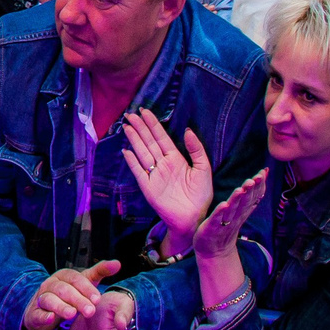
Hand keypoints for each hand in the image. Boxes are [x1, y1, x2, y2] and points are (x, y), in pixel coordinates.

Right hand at [23, 259, 121, 329]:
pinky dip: (43, 316)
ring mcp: (42, 298)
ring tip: (72, 314)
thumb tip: (118, 263)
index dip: (86, 288)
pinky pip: (38, 313)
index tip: (98, 299)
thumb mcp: (85, 281)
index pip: (75, 278)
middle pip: (64, 289)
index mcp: (64, 276)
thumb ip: (100, 271)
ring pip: (50, 299)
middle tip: (90, 311)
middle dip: (78, 300)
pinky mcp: (34, 313)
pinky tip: (50, 318)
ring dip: (61, 307)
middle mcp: (51, 284)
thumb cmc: (69, 293)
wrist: (44, 308)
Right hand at [120, 111, 214, 253]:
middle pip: (149, 142)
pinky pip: (138, 171)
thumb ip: (196, 150)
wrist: (194, 218)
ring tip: (126, 126)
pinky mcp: (147, 187)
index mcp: (176, 158)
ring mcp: (154, 175)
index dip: (153, 124)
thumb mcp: (204, 169)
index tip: (145, 111)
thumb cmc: (201, 196)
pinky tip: (126, 151)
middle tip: (130, 114)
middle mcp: (163, 164)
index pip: (162, 137)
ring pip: (142, 152)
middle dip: (140, 127)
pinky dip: (132, 161)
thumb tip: (187, 130)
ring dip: (134, 139)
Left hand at [194, 170, 266, 260]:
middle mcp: (236, 216)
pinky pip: (217, 219)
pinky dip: (220, 212)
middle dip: (251, 189)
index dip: (259, 185)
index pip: (253, 197)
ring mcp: (224, 223)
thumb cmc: (226, 226)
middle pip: (246, 202)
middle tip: (256, 177)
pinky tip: (224, 204)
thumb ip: (248, 196)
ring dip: (237, 199)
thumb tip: (259, 177)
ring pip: (233, 209)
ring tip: (241, 188)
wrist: (214, 252)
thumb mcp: (239, 210)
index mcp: (242, 211)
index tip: (263, 172)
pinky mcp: (212, 228)